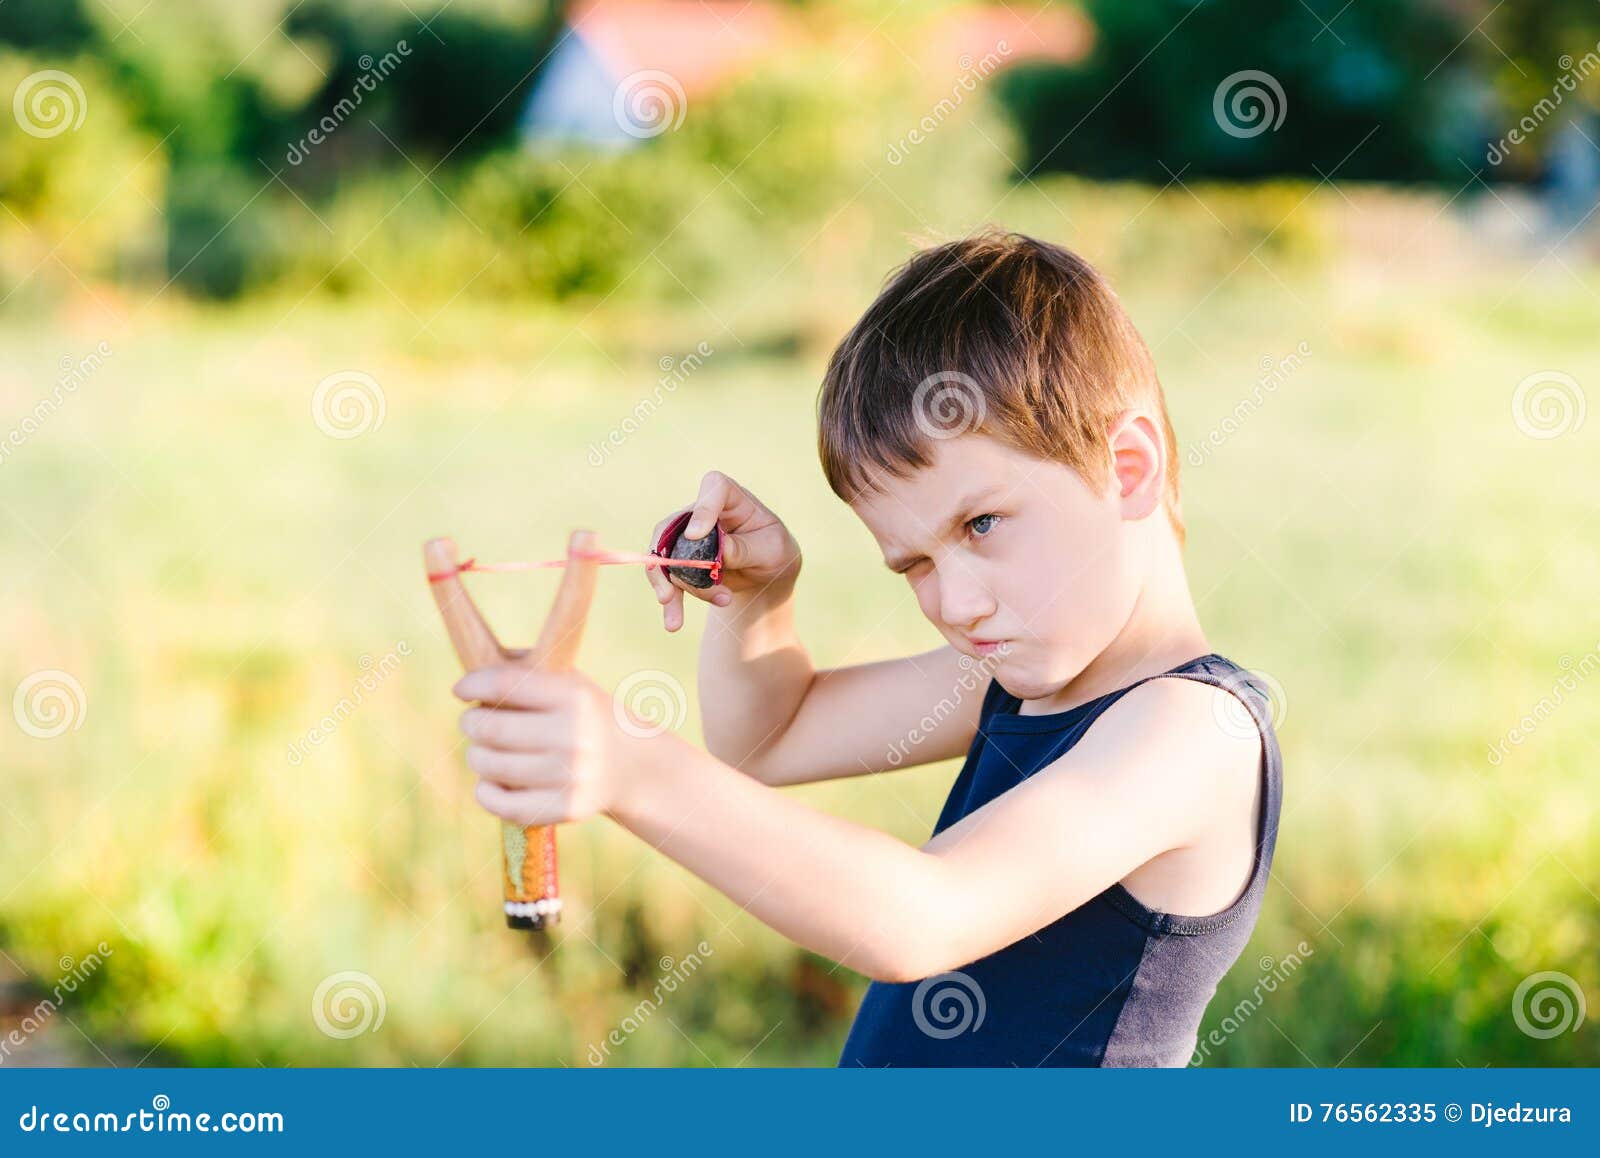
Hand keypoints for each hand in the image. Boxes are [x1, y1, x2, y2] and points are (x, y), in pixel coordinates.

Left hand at [452, 665, 667, 826]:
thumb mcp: (568, 682)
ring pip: (489, 765)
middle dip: (471, 722)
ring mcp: (569, 775)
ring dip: (477, 756)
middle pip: (490, 728)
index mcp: (573, 696)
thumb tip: (471, 680)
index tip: (460, 690)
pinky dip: (485, 791)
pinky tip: (492, 781)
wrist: (631, 765)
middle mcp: (574, 735)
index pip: (505, 684)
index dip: (473, 685)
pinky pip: (499, 803)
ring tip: (486, 751)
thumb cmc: (584, 716)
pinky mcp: (563, 809)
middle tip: (473, 722)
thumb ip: (523, 670)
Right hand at [646, 470, 802, 631]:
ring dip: (674, 587)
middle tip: (670, 588)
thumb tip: (717, 552)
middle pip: (674, 527)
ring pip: (667, 558)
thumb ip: (743, 549)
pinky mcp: (682, 560)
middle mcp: (703, 512)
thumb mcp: (769, 550)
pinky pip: (669, 578)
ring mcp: (687, 537)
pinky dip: (672, 601)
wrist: (766, 573)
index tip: (696, 535)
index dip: (702, 509)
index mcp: (732, 498)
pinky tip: (673, 623)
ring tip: (690, 611)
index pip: (714, 488)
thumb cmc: (773, 550)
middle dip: (668, 559)